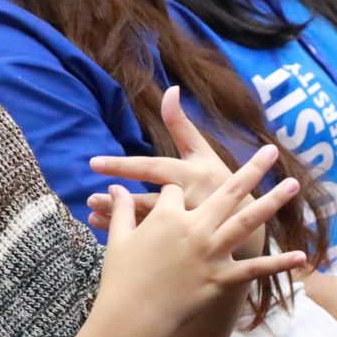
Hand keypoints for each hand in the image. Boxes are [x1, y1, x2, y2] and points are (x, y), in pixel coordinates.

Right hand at [89, 170, 304, 336]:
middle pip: (227, 191)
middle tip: (272, 151)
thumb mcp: (119, 238)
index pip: (176, 190)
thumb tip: (115, 188)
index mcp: (168, 215)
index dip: (172, 193)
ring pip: (247, 221)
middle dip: (252, 169)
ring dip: (272, 202)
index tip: (165, 201)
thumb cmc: (120, 278)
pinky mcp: (221, 279)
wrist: (131, 318)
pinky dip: (277, 263)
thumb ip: (122, 209)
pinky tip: (299, 255)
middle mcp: (195, 228)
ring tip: (292, 185)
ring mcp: (211, 253)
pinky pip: (254, 269)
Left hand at [90, 87, 270, 256]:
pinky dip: (126, 236)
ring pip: (146, 224)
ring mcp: (186, 227)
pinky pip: (150, 241)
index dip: (123, 165)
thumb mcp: (203, 152)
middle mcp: (189, 201)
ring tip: (90, 215)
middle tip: (90, 199)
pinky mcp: (183, 246)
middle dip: (116, 202)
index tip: (94, 163)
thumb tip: (169, 90)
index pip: (151, 168)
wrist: (246, 227)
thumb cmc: (219, 182)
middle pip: (146, 201)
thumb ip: (181, 124)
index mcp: (190, 175)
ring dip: (116, 221)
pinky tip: (104, 229)